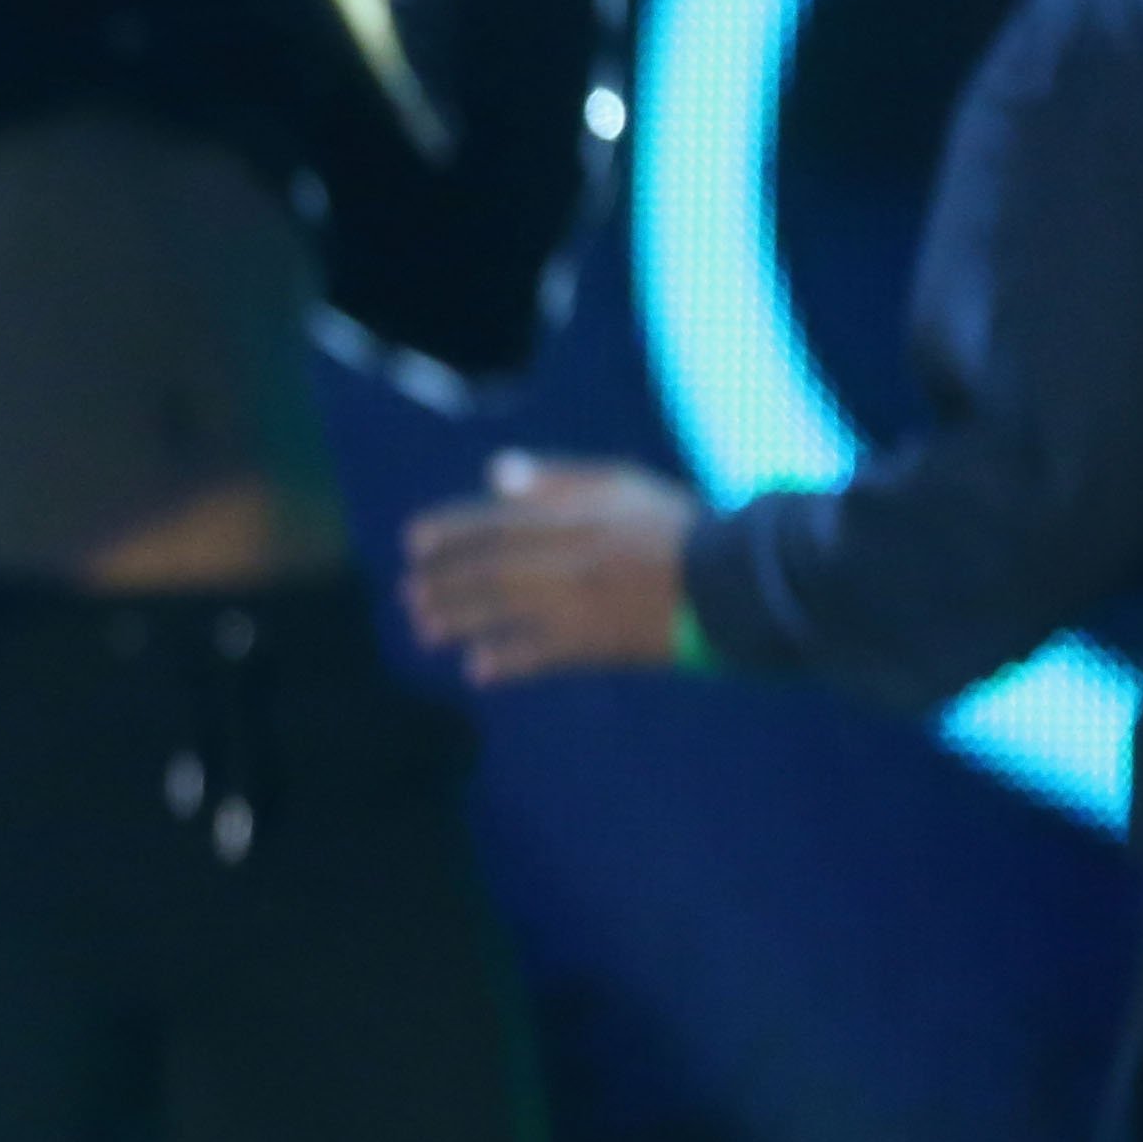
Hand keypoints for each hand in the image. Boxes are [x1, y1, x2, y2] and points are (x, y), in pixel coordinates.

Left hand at [400, 450, 702, 685]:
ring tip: (425, 630)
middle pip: (487, 570)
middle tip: (409, 595)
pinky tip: (476, 670)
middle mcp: (565, 558)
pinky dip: (506, 661)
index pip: (491, 522)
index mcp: (570, 516)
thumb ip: (556, 479)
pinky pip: (541, 655)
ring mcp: (578, 603)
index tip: (412, 543)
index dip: (447, 532)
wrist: (733, 579)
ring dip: (459, 620)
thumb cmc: (677, 525)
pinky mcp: (597, 643)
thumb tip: (496, 471)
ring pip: (502, 612)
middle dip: (442, 583)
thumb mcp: (620, 485)